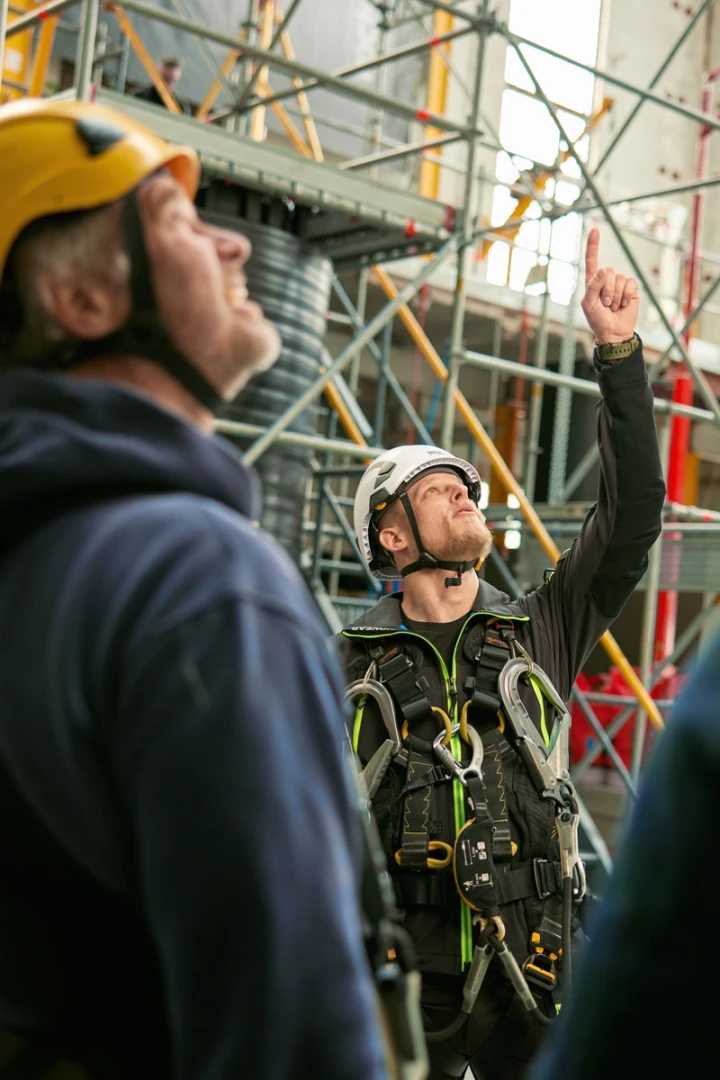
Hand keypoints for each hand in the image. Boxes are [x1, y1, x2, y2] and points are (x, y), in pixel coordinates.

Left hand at [580, 227, 638, 344]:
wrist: (614, 332)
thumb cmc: (597, 319)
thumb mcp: (589, 304)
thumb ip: (593, 286)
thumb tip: (604, 269)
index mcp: (592, 281)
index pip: (592, 260)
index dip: (593, 245)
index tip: (595, 230)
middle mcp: (606, 279)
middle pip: (608, 271)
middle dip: (606, 290)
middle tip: (606, 305)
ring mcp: (620, 283)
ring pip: (619, 278)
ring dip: (616, 296)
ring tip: (613, 307)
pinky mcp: (631, 288)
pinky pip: (630, 283)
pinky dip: (626, 295)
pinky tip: (623, 304)